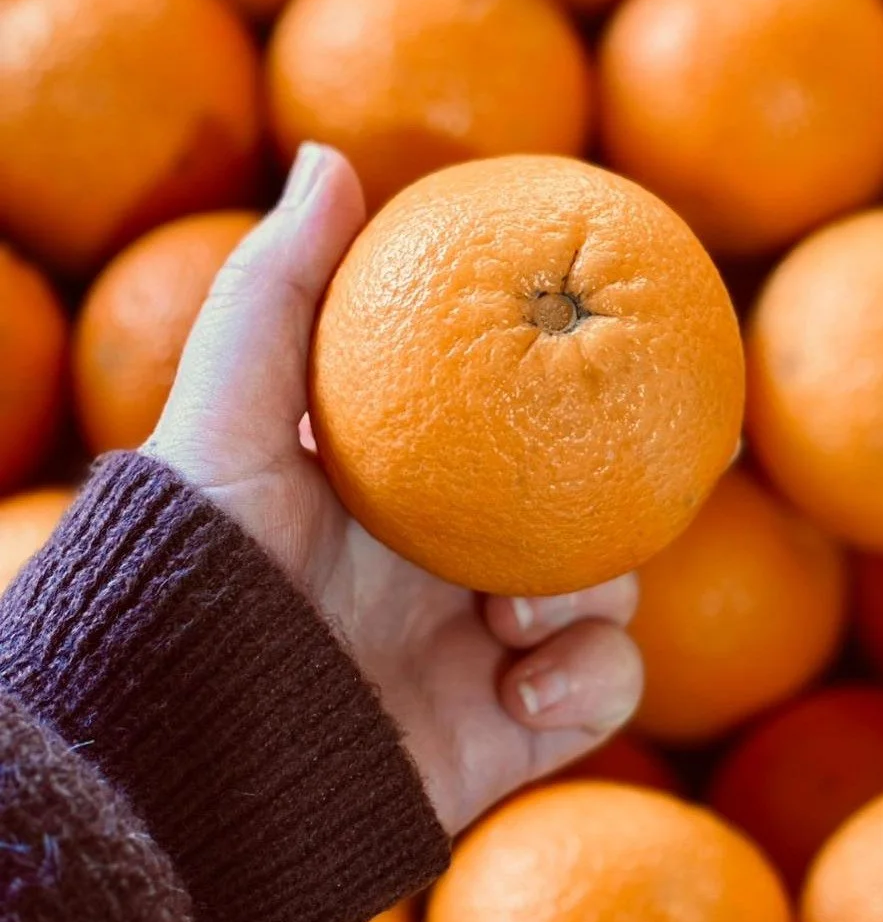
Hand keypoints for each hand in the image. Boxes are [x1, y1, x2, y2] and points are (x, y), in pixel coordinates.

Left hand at [146, 144, 642, 834]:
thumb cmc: (194, 576)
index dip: (587, 373)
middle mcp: (451, 563)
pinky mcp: (508, 734)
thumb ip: (274, 288)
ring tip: (513, 616)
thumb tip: (330, 155)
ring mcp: (486, 650)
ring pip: (609, 594)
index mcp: (405, 484)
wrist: (184, 765)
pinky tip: (520, 690)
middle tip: (660, 456)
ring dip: (591, 596)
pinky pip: (602, 693)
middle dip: (617, 488)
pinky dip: (588, 685)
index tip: (650, 333)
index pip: (519, 412)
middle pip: (585, 500)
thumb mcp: (223, 417)